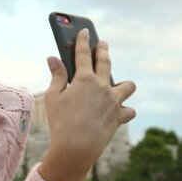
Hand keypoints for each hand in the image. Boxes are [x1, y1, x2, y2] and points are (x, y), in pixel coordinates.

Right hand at [38, 28, 135, 180]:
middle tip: (103, 44)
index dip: (82, 41)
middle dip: (103, 51)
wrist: (76, 148)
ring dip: (123, 85)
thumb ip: (56, 76)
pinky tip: (118, 112)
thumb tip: (52, 58)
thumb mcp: (53, 97)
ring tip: (118, 86)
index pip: (83, 53)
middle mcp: (102, 86)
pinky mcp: (119, 117)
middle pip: (106, 62)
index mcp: (84, 79)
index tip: (84, 32)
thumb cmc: (60, 122)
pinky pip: (128, 110)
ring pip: (128, 86)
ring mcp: (113, 101)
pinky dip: (124, 110)